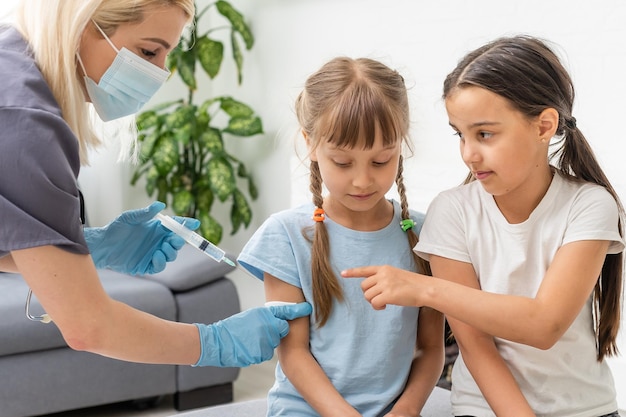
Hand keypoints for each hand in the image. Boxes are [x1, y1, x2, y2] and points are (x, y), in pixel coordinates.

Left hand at [84, 201, 199, 274]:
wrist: (103, 246)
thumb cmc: (116, 228)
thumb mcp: (130, 218)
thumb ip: (145, 213)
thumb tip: (160, 205)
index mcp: (158, 228)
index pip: (176, 227)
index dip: (186, 225)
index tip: (195, 223)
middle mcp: (158, 241)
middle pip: (177, 242)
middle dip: (179, 241)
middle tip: (176, 239)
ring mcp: (154, 253)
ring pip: (171, 255)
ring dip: (171, 252)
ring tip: (163, 248)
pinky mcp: (147, 265)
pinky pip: (160, 265)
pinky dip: (161, 262)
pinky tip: (155, 255)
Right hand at [194, 302, 311, 366]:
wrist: (217, 342)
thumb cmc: (233, 328)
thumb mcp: (251, 316)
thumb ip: (266, 318)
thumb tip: (277, 322)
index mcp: (265, 314)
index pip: (285, 311)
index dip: (298, 310)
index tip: (309, 308)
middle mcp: (268, 326)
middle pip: (281, 330)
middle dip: (274, 332)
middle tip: (258, 331)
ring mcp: (266, 340)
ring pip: (273, 343)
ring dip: (265, 343)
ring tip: (249, 340)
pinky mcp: (262, 354)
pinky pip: (265, 353)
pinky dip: (259, 352)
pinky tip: (247, 348)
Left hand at [341, 265, 422, 309]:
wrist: (425, 289)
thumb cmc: (413, 285)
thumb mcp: (396, 275)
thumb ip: (384, 278)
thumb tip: (373, 289)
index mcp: (384, 269)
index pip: (365, 270)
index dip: (353, 272)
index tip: (343, 273)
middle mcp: (383, 275)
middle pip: (363, 286)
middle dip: (368, 294)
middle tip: (378, 299)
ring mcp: (385, 284)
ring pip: (367, 296)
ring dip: (373, 302)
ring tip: (384, 303)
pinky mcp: (388, 294)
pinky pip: (374, 303)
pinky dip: (377, 307)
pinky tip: (385, 306)